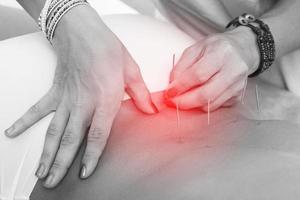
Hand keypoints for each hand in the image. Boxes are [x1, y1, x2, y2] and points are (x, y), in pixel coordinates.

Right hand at [4, 5, 156, 187]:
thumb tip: (151, 110)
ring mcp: (66, 98)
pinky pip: (38, 109)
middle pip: (70, 138)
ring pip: (54, 130)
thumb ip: (140, 93)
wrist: (81, 30)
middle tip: (53, 182)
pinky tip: (12, 132)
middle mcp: (83, 103)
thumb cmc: (106, 48)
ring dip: (46, 153)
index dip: (91, 156)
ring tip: (41, 172)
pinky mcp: (55, 91)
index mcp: (104, 99)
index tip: (84, 173)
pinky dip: (24, 121)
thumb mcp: (130, 69)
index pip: (97, 134)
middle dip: (61, 163)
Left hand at [164, 26, 259, 110]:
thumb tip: (172, 85)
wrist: (241, 50)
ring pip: (210, 104)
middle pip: (206, 94)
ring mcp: (238, 85)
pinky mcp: (238, 96)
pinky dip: (203, 105)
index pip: (198, 75)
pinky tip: (198, 97)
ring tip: (183, 99)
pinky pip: (216, 106)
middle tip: (172, 102)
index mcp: (221, 53)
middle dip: (184, 102)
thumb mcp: (196, 49)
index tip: (169, 92)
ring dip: (192, 106)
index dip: (180, 86)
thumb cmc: (216, 48)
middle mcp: (233, 70)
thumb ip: (182, 66)